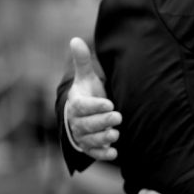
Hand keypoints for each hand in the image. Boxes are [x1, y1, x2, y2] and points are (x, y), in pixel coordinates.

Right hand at [66, 37, 120, 160]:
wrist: (84, 114)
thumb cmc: (88, 93)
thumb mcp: (86, 77)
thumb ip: (83, 61)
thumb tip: (75, 39)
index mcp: (76, 104)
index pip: (82, 106)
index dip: (94, 106)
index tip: (109, 103)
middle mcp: (77, 122)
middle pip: (86, 124)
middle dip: (102, 121)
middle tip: (118, 117)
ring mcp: (83, 136)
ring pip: (90, 139)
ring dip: (103, 138)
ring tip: (116, 133)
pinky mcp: (90, 147)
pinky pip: (94, 153)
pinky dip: (103, 154)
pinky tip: (114, 153)